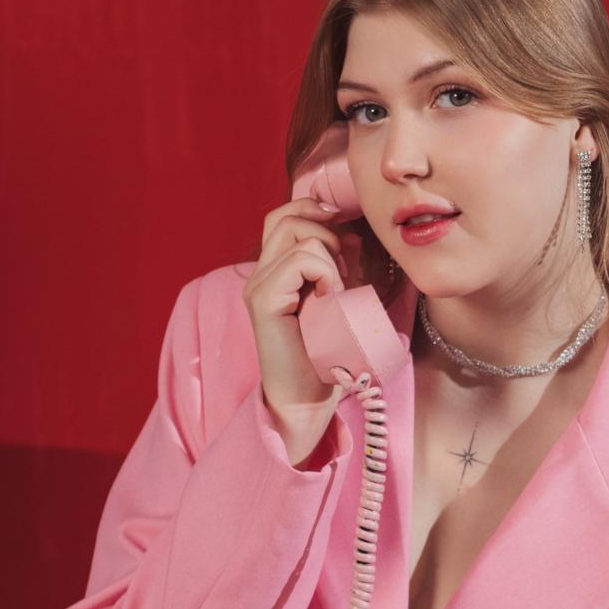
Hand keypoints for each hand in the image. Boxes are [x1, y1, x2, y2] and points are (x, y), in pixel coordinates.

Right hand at [243, 198, 359, 416]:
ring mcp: (257, 285)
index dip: (314, 210)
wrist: (308, 397)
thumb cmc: (325, 355)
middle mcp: (259, 274)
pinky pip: (300, 260)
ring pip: (300, 236)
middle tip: (343, 273)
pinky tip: (330, 299)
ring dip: (330, 259)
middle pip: (288, 216)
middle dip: (327, 233)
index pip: (284, 216)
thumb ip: (341, 265)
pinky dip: (326, 273)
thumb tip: (351, 234)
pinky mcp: (263, 300)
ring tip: (335, 293)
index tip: (343, 229)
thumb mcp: (339, 298)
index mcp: (274, 271)